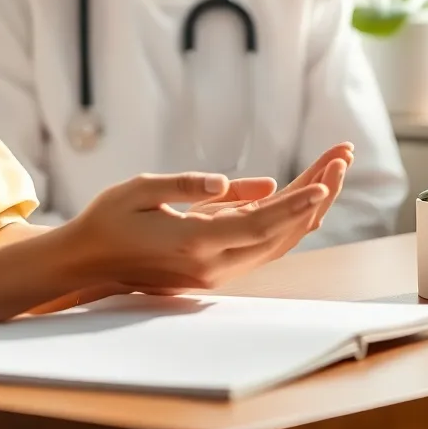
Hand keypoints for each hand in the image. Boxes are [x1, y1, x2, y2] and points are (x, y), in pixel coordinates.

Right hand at [56, 169, 330, 294]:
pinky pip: (260, 245)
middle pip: (278, 234)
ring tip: (331, 171)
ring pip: (275, 243)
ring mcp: (214, 271)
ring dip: (306, 209)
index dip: (294, 205)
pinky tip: (303, 196)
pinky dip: (286, 221)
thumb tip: (243, 183)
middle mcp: (211, 264)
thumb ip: (190, 185)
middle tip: (340, 157)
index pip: (258, 225)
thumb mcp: (142, 189)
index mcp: (193, 243)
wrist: (87, 263)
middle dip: (315, 196)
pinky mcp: (212, 268)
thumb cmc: (109, 220)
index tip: (325, 183)